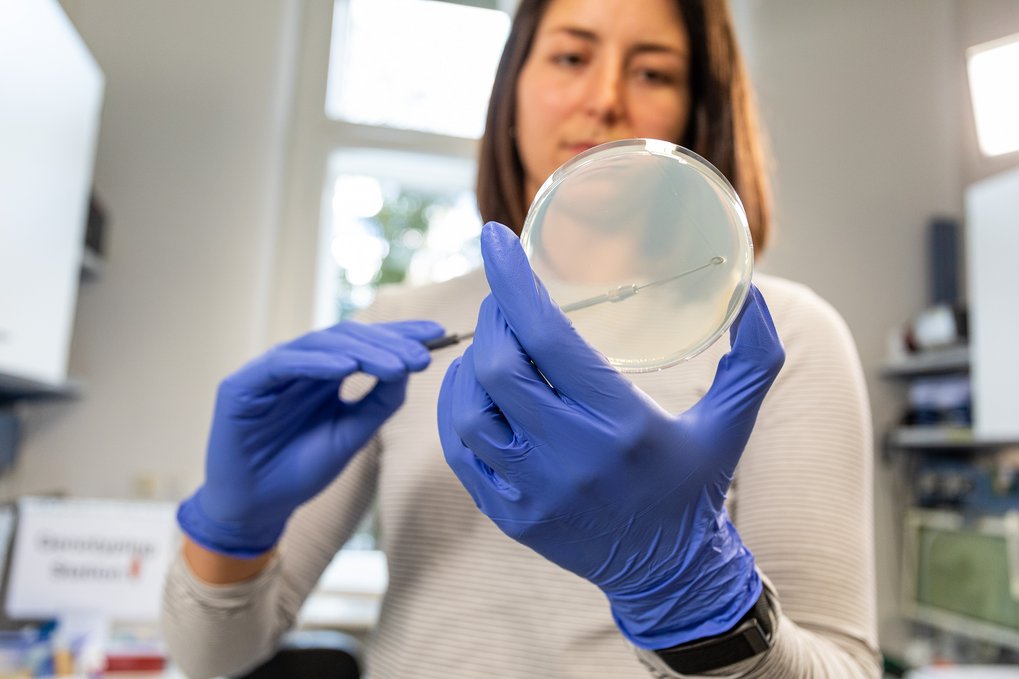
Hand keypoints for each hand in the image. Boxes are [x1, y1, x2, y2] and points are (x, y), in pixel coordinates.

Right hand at [179, 320, 443, 557]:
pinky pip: (283, 365)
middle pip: (347, 338)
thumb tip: (410, 366)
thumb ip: (379, 402)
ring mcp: (270, 371)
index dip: (400, 335)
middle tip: (422, 356)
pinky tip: (347, 367)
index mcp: (324, 372)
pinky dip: (316, 363)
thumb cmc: (302, 469)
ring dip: (361, 351)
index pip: (365, 342)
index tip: (438, 335)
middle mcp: (298, 364)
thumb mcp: (352, 434)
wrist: (259, 508)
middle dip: (388, 343)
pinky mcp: (242, 386)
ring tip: (396, 364)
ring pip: (319, 345)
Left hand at [437, 222, 783, 648]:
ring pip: (470, 409)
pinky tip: (478, 386)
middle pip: (499, 369)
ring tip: (495, 342)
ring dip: (472, 363)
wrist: (668, 575)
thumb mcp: (733, 421)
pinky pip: (461, 449)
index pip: (549, 339)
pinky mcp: (508, 515)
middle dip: (494, 319)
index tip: (495, 237)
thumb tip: (750, 292)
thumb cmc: (696, 486)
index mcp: (622, 426)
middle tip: (507, 299)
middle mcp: (571, 459)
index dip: (514, 282)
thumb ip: (753, 355)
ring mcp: (533, 492)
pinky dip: (459, 407)